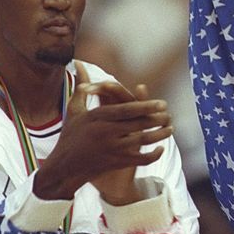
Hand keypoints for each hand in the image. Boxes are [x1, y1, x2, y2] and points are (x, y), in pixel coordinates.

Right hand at [33, 63, 173, 201]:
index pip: (126, 110)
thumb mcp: (74, 112)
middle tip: (169, 114)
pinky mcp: (115, 163)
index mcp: (96, 118)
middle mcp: (104, 133)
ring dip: (159, 135)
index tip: (162, 103)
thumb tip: (80, 65)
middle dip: (157, 119)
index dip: (146, 106)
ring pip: (141, 141)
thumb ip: (82, 89)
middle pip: (137, 124)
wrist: (63, 168)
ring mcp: (111, 149)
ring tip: (170, 128)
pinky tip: (161, 148)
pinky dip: (153, 155)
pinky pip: (139, 160)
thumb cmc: (70, 136)